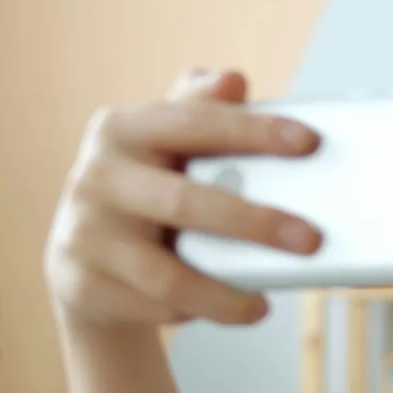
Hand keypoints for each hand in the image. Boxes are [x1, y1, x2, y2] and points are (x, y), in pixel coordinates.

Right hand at [44, 70, 323, 328]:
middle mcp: (96, 175)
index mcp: (123, 128)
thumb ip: (204, 111)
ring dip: (225, 296)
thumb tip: (233, 80)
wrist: (85, 254)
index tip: (311, 143)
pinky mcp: (80, 283)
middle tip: (312, 241)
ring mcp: (83, 232)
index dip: (254, 131)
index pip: (196, 123)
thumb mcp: (170, 144)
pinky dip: (196, 312)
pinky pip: (153, 307)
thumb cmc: (152, 187)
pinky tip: (226, 309)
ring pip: (167, 275)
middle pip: (186, 203)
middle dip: (256, 224)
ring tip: (264, 307)